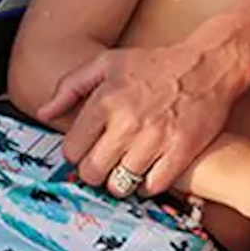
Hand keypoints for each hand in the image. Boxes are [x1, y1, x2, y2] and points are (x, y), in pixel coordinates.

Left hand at [40, 25, 249, 196]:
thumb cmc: (155, 64)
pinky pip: (152, 187)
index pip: (72, 150)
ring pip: (120, 184)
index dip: (76, 154)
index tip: (85, 151)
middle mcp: (127, 122)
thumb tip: (42, 113)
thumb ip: (70, 87)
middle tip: (103, 164)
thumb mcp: (107, 63)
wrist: (207, 65)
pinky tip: (148, 172)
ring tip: (125, 168)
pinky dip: (147, 185)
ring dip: (120, 181)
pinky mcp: (180, 151)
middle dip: (94, 172)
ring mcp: (155, 139)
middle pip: (92, 172)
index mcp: (105, 100)